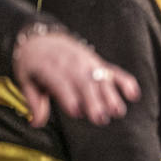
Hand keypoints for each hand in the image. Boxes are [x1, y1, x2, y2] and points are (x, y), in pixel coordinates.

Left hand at [12, 24, 140, 126]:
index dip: (69, 98)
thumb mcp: (26, 80)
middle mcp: (71, 63)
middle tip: (101, 119)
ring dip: (111, 96)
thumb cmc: (34, 63)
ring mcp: (87, 62)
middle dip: (94, 101)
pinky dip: (125, 82)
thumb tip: (36, 123)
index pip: (61, 82)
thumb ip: (34, 102)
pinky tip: (133, 95)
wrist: (42, 37)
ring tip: (118, 112)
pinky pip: (115, 71)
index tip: (76, 113)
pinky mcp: (98, 62)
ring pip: (101, 79)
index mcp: (50, 67)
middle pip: (85, 82)